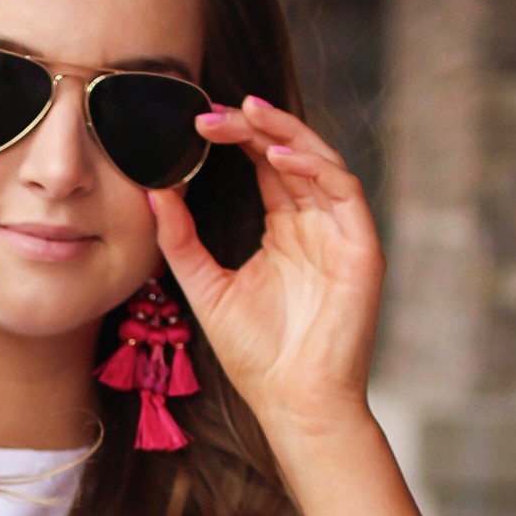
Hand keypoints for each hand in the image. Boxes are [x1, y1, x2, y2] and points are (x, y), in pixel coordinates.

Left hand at [152, 97, 384, 451]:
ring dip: (285, 133)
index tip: (198, 123)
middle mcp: (316, 224)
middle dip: (255, 127)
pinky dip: (312, 168)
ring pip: (320, 161)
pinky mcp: (362, 247)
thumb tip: (153, 192)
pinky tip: (277, 157)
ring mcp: (341, 233)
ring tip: (248, 115)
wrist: (294, 402)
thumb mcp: (206, 286)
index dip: (237, 138)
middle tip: (214, 112)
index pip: (264, 166)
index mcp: (285, 230)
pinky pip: (343, 191)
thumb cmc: (257, 355)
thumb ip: (181, 240)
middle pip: (290, 154)